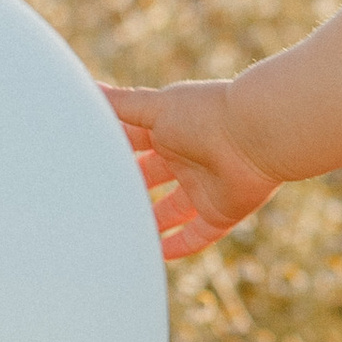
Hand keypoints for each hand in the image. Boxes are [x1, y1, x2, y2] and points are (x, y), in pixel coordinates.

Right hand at [103, 79, 280, 260]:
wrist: (257, 134)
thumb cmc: (204, 114)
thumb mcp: (153, 108)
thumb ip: (119, 103)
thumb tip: (87, 85)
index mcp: (170, 131)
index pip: (135, 144)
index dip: (113, 154)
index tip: (84, 168)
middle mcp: (186, 159)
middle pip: (151, 180)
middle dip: (129, 190)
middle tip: (96, 207)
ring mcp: (204, 187)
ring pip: (173, 211)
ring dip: (152, 223)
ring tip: (121, 236)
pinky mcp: (220, 213)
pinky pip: (198, 234)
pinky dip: (180, 246)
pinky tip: (158, 255)